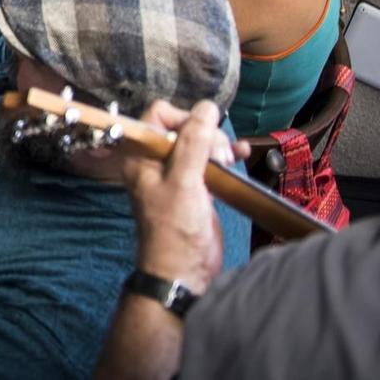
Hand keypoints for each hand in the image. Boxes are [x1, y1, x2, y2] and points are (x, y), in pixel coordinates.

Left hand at [116, 100, 236, 289]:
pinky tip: (239, 155)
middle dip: (206, 134)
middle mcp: (156, 160)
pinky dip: (225, 156)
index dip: (183, 119)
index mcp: (141, 155)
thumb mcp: (184, 181)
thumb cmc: (174, 229)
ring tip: (227, 160)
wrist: (184, 270)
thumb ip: (194, 143)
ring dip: (218, 144)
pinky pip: (210, 161)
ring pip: (200, 142)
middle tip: (218, 155)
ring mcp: (177, 173)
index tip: (202, 134)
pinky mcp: (196, 186)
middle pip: (184, 126)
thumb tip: (206, 109)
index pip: (159, 114)